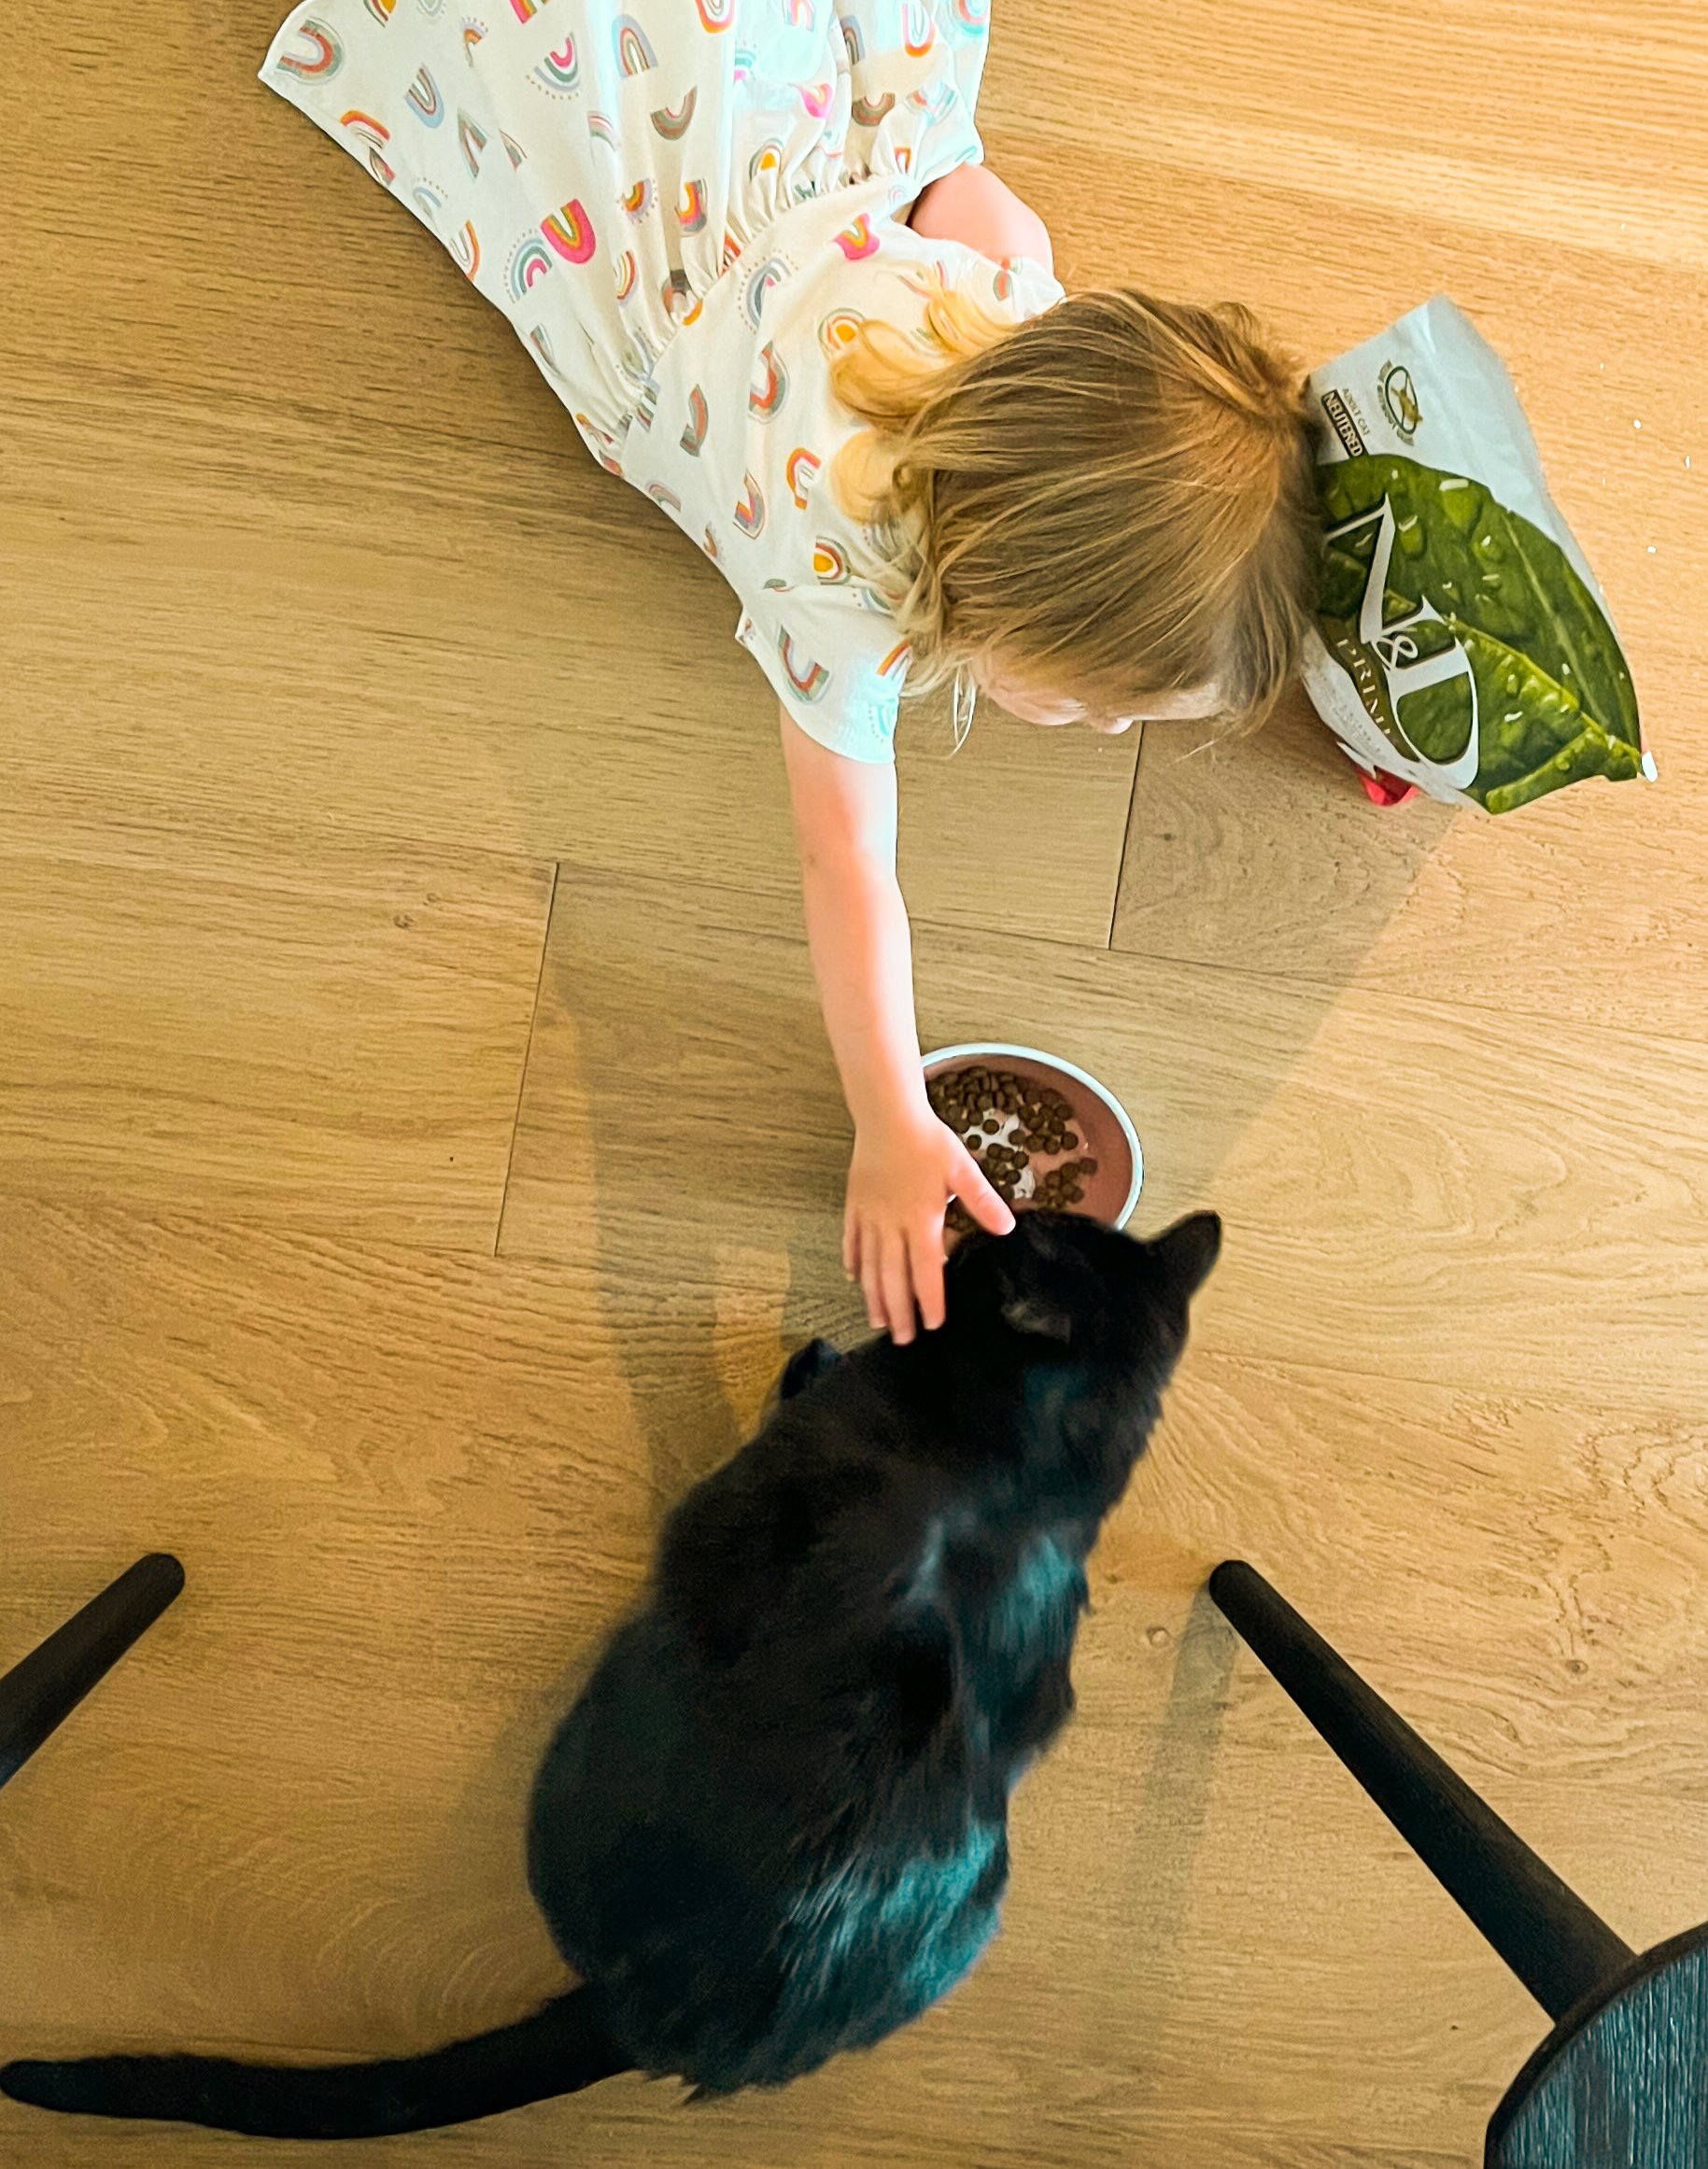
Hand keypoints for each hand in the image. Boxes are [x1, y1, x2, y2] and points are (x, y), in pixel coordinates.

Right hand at [845, 1107, 1015, 1345]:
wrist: (887, 1115)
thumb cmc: (927, 1140)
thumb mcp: (962, 1168)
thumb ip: (982, 1201)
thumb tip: (1007, 1227)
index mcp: (921, 1219)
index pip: (925, 1271)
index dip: (928, 1300)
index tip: (932, 1324)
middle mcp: (892, 1224)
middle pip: (893, 1278)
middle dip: (898, 1312)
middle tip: (902, 1340)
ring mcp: (871, 1217)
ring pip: (870, 1266)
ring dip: (874, 1296)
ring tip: (877, 1321)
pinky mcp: (856, 1205)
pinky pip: (852, 1240)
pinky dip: (853, 1262)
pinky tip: (854, 1278)